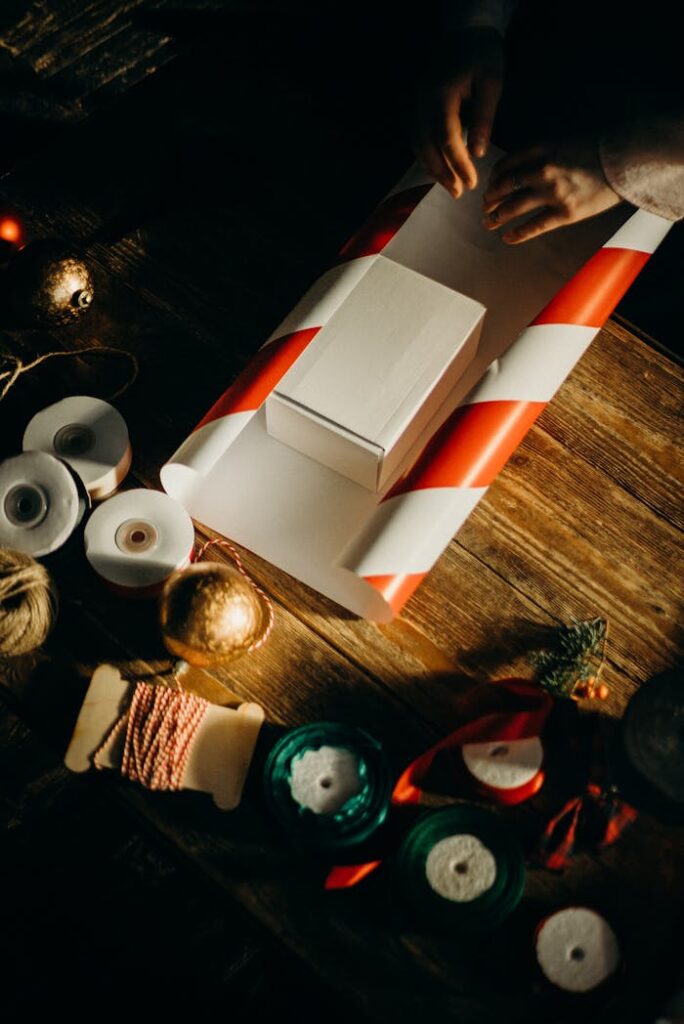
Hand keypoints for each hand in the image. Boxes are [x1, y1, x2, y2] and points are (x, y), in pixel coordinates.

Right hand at [413, 27, 503, 197]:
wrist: (465, 32)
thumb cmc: (483, 56)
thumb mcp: (492, 84)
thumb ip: (485, 119)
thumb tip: (478, 154)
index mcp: (441, 94)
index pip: (447, 139)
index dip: (458, 164)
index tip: (471, 183)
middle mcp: (422, 100)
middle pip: (427, 146)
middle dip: (442, 173)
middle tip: (458, 193)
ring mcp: (415, 102)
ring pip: (418, 143)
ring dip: (432, 167)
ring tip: (449, 186)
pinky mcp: (416, 104)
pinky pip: (417, 136)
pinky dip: (426, 155)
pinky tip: (438, 168)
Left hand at [481, 140, 622, 242]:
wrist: (626, 160)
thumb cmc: (597, 149)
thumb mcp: (564, 139)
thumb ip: (541, 152)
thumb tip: (520, 169)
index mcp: (541, 148)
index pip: (506, 165)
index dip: (494, 178)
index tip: (490, 185)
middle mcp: (542, 170)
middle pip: (504, 187)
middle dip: (490, 199)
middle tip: (484, 206)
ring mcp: (553, 193)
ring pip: (513, 208)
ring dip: (496, 217)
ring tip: (488, 223)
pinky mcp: (565, 214)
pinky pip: (533, 227)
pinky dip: (516, 234)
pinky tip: (507, 237)